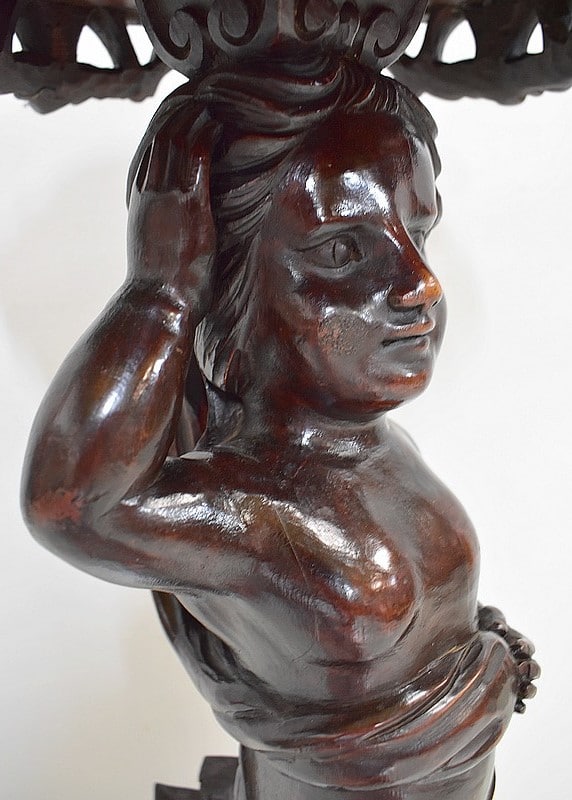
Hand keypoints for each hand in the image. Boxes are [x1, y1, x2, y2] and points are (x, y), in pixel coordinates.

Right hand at [127, 105, 218, 313]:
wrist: (158, 305)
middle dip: (183, 108)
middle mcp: (149, 189)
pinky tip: (222, 114)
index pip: (154, 149)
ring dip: (196, 110)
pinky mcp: (185, 200)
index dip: (172, 126)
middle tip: (207, 90)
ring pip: (175, 133)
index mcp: (144, 200)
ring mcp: (165, 193)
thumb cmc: (167, 291)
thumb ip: (176, 230)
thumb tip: (193, 231)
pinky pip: (194, 150)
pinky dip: (206, 128)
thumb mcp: (166, 250)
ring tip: (217, 92)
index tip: (191, 112)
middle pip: (161, 131)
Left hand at [478, 605, 539, 712]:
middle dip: (530, 670)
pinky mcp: (501, 692)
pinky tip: (518, 707)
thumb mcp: (488, 617)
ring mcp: (510, 678)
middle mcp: (517, 662)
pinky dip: (519, 705)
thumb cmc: (479, 625)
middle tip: (523, 668)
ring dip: (528, 689)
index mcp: (516, 645)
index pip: (527, 649)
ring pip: (525, 687)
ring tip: (525, 690)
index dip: (525, 648)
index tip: (519, 647)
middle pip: (531, 669)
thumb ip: (496, 619)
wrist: (462, 637)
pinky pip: (514, 702)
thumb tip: (500, 628)